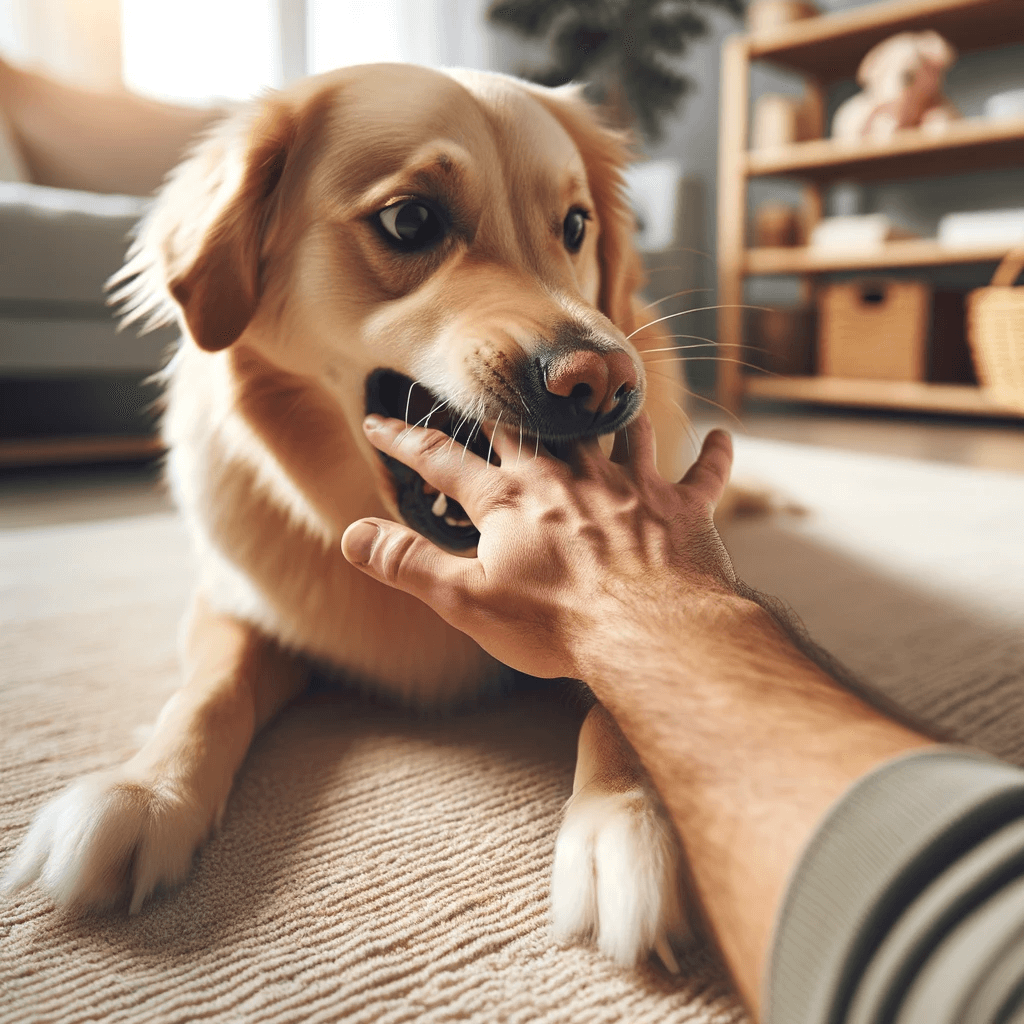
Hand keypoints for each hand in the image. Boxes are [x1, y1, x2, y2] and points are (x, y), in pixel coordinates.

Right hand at [342, 413, 737, 680]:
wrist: (648, 633)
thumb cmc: (556, 621)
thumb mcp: (466, 600)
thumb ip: (408, 563)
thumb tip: (350, 536)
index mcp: (511, 500)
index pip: (444, 461)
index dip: (406, 443)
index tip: (377, 423)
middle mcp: (568, 477)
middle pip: (530, 428)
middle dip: (503, 407)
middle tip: (492, 385)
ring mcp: (629, 487)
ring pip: (616, 432)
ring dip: (608, 413)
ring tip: (605, 390)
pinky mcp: (680, 509)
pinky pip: (702, 474)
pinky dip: (712, 456)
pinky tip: (722, 435)